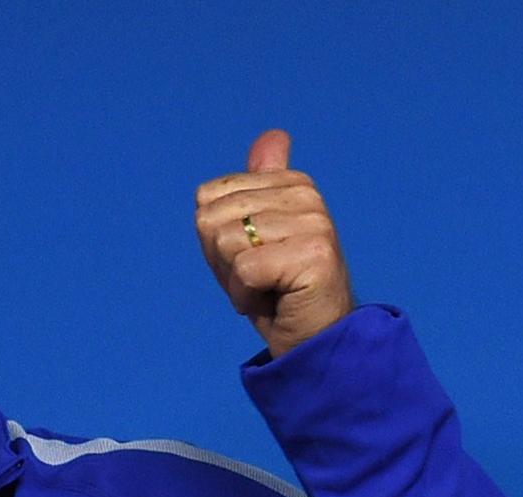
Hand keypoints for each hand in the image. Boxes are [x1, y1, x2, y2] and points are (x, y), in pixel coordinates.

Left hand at [194, 130, 353, 357]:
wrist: (314, 336)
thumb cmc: (277, 289)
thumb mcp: (254, 234)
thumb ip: (255, 187)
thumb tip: (274, 134)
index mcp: (291, 182)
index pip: (207, 197)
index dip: (215, 238)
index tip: (249, 257)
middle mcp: (306, 195)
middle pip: (210, 219)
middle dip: (222, 260)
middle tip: (258, 278)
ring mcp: (313, 222)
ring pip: (225, 244)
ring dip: (235, 280)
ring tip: (267, 288)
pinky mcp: (313, 254)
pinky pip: (243, 270)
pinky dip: (245, 295)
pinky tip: (274, 299)